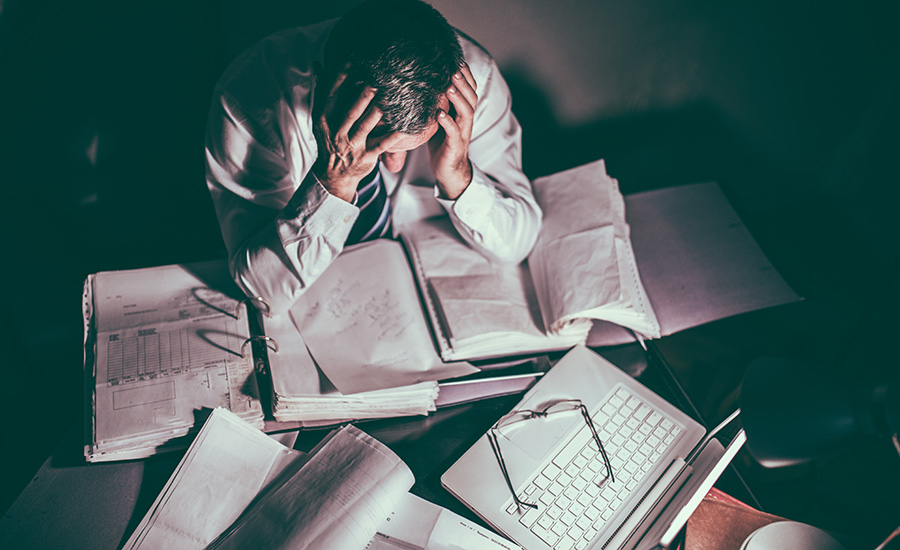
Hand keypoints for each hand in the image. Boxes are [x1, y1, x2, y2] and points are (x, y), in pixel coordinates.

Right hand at [311, 68, 403, 202]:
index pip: (331, 97)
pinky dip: (392, 137)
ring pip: (365, 127)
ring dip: (377, 112)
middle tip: (375, 80)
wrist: (333, 175)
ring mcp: (351, 146)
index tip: (351, 63)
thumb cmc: (329, 140)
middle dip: (362, 96)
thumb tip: (318, 65)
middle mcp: (337, 133)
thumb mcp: (321, 118)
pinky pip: (381, 145)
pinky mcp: (365, 158)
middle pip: (350, 112)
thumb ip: (323, 92)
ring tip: (389, 97)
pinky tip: (402, 127)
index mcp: (324, 120)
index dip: (340, 79)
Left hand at [429, 64, 477, 199]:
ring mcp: (462, 132)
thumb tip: (421, 83)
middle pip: (471, 97)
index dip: (466, 76)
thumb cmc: (442, 143)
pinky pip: (454, 132)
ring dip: (458, 99)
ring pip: (466, 112)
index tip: (457, 61)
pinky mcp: (455, 145)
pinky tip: (440, 114)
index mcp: (463, 112)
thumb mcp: (439, 119)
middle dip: (463, 83)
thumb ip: (437, 103)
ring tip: (449, 88)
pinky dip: (448, 122)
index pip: (469, 90)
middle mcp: (466, 120)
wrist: (448, 170)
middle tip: (454, 70)